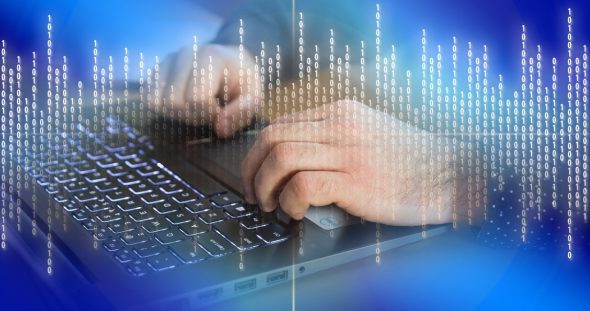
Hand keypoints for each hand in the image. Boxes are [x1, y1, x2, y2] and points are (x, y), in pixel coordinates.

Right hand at [155, 44, 259, 137]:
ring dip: (177, 114)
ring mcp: (167, 62)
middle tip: (208, 111)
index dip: (209, 113)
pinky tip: (182, 105)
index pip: (196, 99)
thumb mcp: (253, 96)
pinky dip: (163, 109)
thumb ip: (242, 112)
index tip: (220, 110)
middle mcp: (184, 55)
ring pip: (157, 103)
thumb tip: (219, 129)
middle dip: (193, 115)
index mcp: (210, 58)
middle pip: (174, 103)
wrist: (230, 60)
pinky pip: (147, 99)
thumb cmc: (242, 80)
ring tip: (195, 108)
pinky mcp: (155, 72)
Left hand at [240, 101, 461, 225]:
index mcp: (340, 113)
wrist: (452, 172)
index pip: (279, 125)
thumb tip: (296, 160)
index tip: (254, 175)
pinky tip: (296, 211)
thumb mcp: (369, 132)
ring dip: (265, 186)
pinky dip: (290, 200)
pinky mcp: (357, 179)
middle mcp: (340, 125)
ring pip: (281, 158)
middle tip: (253, 194)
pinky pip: (303, 185)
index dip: (257, 154)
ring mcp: (349, 151)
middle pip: (272, 138)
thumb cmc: (411, 159)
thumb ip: (334, 137)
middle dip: (252, 169)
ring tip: (271, 205)